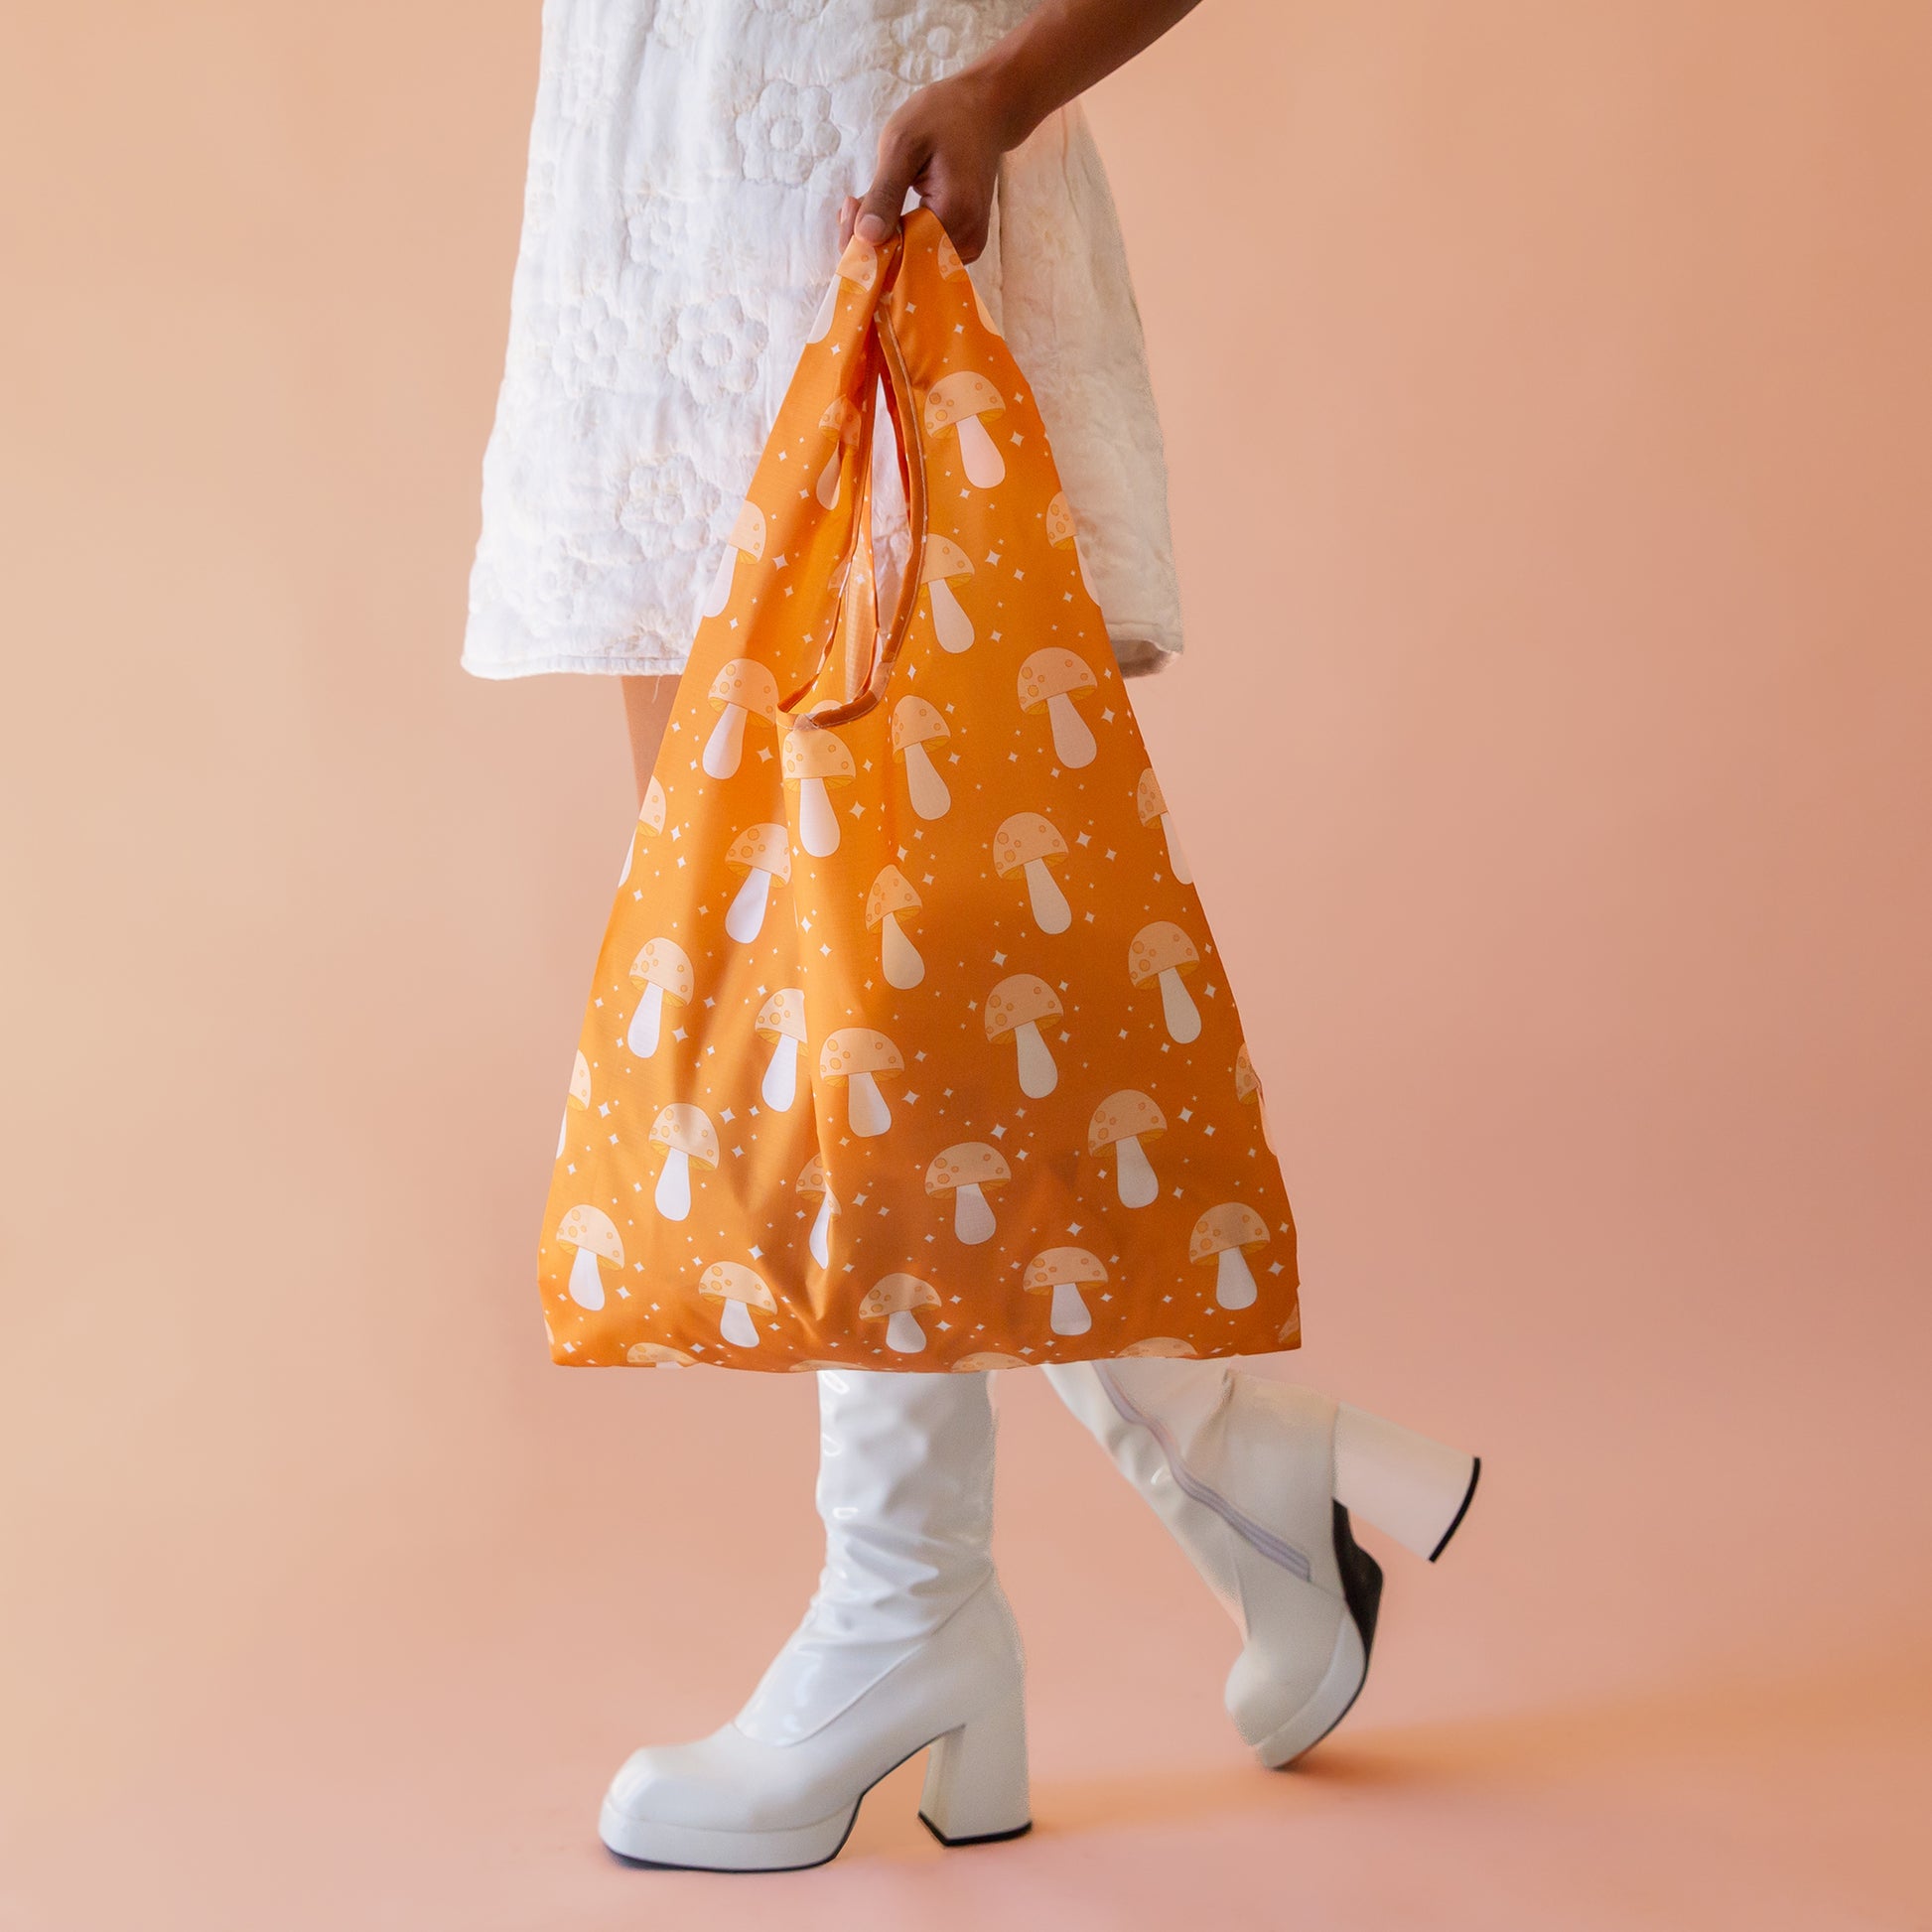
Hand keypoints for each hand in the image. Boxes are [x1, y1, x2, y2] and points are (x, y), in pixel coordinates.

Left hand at [838, 70, 1022, 264]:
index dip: (866, 242)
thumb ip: (884, 193)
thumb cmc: (943, 117)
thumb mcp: (903, 144)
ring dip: (881, 238)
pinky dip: (897, 236)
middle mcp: (967, 242)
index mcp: (955, 217)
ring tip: (865, 202)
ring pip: (910, 261)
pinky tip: (884, 211)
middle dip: (870, 240)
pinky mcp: (962, 245)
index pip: (899, 255)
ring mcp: (967, 248)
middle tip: (851, 202)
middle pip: (905, 264)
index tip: (849, 206)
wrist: (984, 111)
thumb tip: (864, 239)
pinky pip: (921, 252)